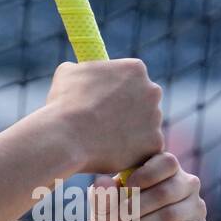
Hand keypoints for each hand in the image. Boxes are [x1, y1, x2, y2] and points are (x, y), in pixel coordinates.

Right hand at [46, 58, 164, 174]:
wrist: (67, 136)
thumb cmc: (65, 102)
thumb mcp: (69, 72)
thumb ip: (86, 70)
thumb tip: (83, 73)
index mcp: (135, 69)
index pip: (132, 76)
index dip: (117, 88)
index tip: (106, 97)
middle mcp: (152, 91)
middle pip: (144, 100)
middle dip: (130, 109)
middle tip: (107, 120)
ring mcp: (156, 118)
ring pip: (145, 126)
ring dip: (130, 131)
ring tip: (102, 138)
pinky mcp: (155, 144)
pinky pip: (144, 148)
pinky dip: (131, 152)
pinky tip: (110, 152)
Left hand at [87, 152, 209, 220]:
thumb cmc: (113, 220)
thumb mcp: (103, 208)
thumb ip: (103, 196)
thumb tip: (102, 181)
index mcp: (164, 169)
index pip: (167, 162)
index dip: (146, 175)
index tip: (127, 189)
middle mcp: (185, 185)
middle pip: (168, 190)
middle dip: (139, 208)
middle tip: (122, 219)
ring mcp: (196, 208)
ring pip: (172, 214)